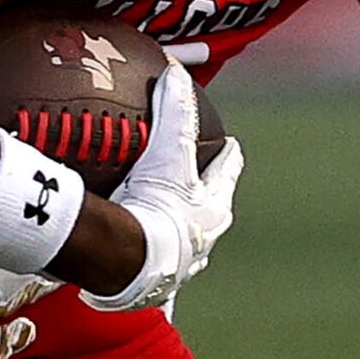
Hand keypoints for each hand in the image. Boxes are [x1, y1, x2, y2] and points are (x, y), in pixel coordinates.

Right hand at [82, 71, 242, 313]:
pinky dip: (143, 260)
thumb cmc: (155, 206)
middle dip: (211, 200)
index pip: (227, 173)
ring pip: (187, 246)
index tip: (231, 146)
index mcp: (211, 207)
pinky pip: (150, 268)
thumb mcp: (168, 152)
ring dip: (179, 236)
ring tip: (164, 228)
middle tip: (201, 187)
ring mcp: (180, 266)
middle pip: (214, 213)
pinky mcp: (152, 286)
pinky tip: (128, 258)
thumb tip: (176, 72)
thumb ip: (174, 111)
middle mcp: (202, 239)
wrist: (128, 261)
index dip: (228, 158)